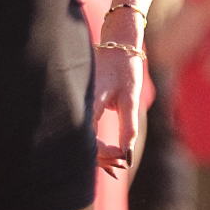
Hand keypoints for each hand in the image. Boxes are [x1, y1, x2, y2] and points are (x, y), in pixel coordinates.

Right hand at [90, 43, 143, 175]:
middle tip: (123, 164)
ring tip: (119, 163)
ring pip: (83, 139)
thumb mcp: (131, 99)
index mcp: (89, 104)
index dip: (105, 153)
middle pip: (83, 143)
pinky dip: (97, 146)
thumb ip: (128, 128)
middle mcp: (79, 106)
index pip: (89, 141)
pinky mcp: (82, 107)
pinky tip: (110, 157)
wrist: (117, 45)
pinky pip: (85, 132)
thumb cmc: (125, 69)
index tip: (124, 157)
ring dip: (99, 155)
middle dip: (102, 158)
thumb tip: (128, 156)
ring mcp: (78, 107)